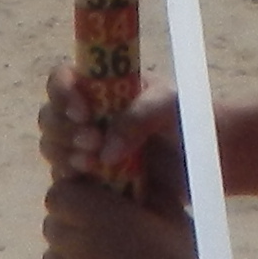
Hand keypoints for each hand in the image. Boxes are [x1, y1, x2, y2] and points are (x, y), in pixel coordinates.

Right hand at [39, 61, 186, 204]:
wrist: (207, 157)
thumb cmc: (189, 117)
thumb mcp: (169, 105)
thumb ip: (138, 117)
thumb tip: (106, 151)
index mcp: (102, 84)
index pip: (63, 78)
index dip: (62, 92)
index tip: (82, 112)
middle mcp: (89, 113)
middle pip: (50, 115)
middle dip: (62, 129)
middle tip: (93, 141)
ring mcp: (88, 145)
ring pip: (52, 146)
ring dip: (63, 153)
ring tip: (92, 164)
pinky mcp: (92, 176)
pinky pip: (65, 176)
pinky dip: (71, 177)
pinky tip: (92, 180)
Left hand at [40, 176, 206, 258]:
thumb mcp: (172, 217)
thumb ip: (144, 191)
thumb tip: (128, 173)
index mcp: (101, 216)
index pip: (57, 196)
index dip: (72, 197)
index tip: (91, 204)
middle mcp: (79, 247)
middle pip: (52, 227)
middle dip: (70, 227)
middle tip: (99, 236)